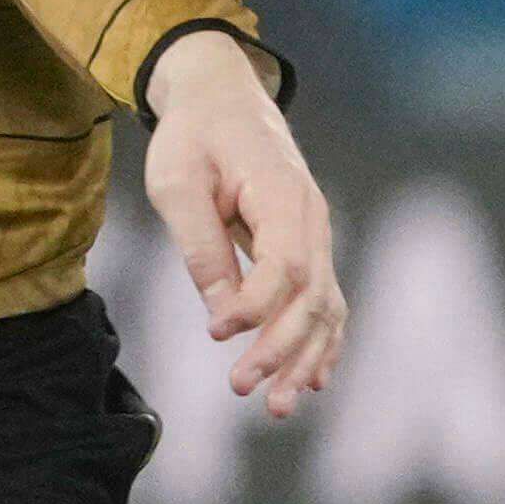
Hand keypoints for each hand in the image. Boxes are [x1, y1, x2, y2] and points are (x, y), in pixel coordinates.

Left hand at [141, 27, 343, 417]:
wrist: (222, 96)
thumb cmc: (194, 135)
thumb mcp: (177, 181)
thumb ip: (201, 244)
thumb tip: (222, 311)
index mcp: (282, 194)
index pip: (285, 266)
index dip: (255, 307)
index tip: (215, 333)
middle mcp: (312, 218)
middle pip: (313, 296)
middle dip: (282, 349)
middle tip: (240, 388)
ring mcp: (317, 234)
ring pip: (326, 307)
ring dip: (305, 359)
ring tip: (280, 407)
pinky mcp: (309, 247)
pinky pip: (327, 301)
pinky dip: (322, 343)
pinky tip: (313, 381)